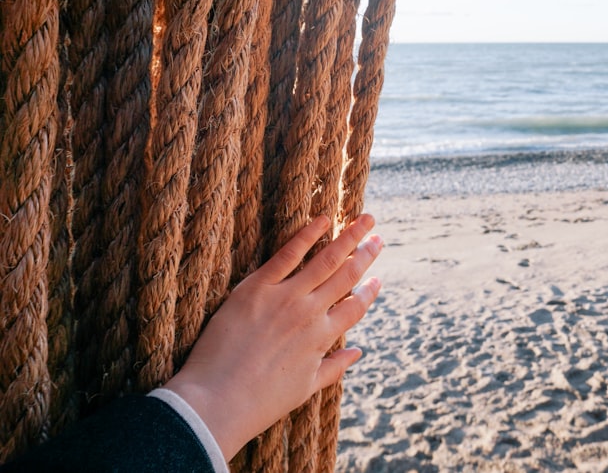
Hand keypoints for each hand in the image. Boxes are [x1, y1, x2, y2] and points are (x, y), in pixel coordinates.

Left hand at [163, 214, 382, 459]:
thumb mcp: (304, 389)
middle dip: (365, 255)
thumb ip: (334, 367)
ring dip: (348, 238)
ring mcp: (284, 298)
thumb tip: (358, 352)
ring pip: (325, 260)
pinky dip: (307, 235)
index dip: (368, 292)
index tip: (377, 279)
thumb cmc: (259, 402)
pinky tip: (323, 220)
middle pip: (346, 276)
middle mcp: (309, 314)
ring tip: (365, 220)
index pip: (354, 308)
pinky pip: (287, 255)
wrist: (215, 402)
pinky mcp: (256, 288)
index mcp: (322, 339)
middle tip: (378, 238)